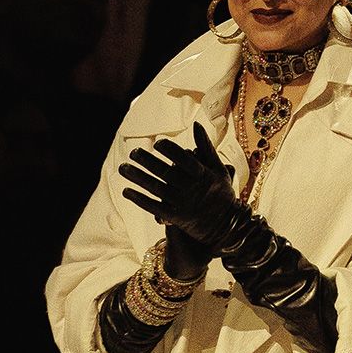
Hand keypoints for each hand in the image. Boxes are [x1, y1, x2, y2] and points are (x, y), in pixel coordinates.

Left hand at [119, 123, 246, 253]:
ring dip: (138, 178)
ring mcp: (183, 204)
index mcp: (203, 176)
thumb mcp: (219, 170)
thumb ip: (207, 148)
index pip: (185, 160)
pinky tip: (127, 191)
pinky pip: (155, 207)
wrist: (228, 227)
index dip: (170, 151)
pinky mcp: (177, 218)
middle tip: (133, 152)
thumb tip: (197, 124)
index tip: (158, 143)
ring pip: (157, 188)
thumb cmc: (222, 195)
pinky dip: (140, 199)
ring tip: (123, 168)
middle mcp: (192, 189)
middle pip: (166, 173)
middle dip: (147, 161)